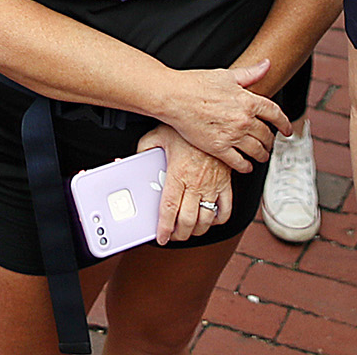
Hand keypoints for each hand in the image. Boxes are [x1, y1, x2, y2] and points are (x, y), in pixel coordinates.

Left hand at [138, 126, 235, 246]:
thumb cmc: (185, 127)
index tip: (162, 237)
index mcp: (178, 174)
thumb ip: (144, 150)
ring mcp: (213, 184)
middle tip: (173, 235)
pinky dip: (218, 219)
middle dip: (179, 234)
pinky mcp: (226, 182)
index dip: (165, 228)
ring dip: (197, 231)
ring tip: (189, 230)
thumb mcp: (158, 135)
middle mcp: (196, 182)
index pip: (170, 209)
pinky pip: (226, 209)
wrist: (212, 118)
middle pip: (188, 220)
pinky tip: (210, 219)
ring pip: (207, 219)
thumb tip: (130, 161)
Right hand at [156, 57, 286, 170]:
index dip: (284, 123)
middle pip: (267, 135)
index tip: (287, 130)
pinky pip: (239, 162)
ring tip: (262, 155)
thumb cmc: (197, 83)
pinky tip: (246, 165)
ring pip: (256, 150)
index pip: (275, 114)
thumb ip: (250, 73)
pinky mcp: (218, 148)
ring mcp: (231, 135)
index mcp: (248, 100)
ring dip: (262, 155)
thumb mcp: (227, 75)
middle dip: (271, 141)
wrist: (174, 97)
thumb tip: (267, 64)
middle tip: (271, 143)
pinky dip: (246, 166)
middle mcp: (243, 120)